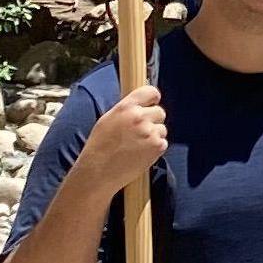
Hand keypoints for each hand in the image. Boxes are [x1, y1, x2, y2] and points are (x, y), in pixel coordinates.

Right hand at [74, 84, 166, 198]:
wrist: (99, 171)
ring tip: (137, 145)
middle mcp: (139, 117)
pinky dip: (155, 148)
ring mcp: (150, 132)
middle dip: (153, 120)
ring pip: (162, 128)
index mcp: (126, 107)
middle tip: (141, 131)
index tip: (152, 102)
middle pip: (160, 111)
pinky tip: (140, 153)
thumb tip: (141, 104)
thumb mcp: (108, 119)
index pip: (150, 92)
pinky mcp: (157, 146)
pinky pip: (163, 142)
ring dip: (154, 135)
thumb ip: (126, 110)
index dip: (153, 98)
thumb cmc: (99, 147)